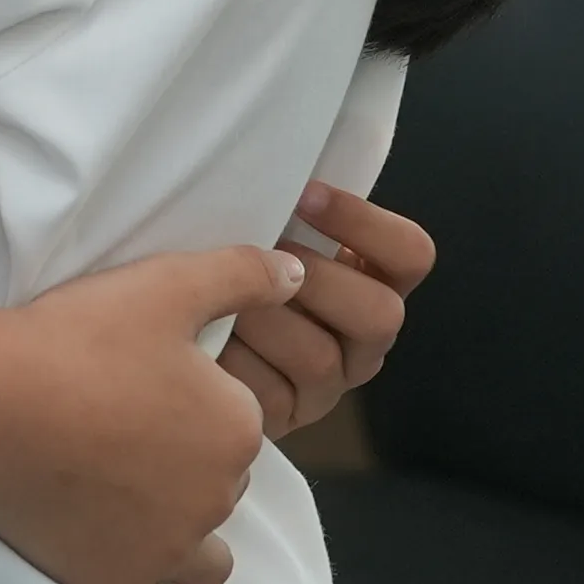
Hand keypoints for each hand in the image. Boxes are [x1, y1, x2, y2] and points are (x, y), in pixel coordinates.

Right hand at [0, 246, 295, 583]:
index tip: (146, 382)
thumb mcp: (166, 284)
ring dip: (192, 540)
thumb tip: (302, 274)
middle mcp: (217, 496)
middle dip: (191, 466)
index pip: (237, 420)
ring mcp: (169, 550)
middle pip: (221, 484)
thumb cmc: (77, 338)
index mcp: (235, 426)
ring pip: (208, 556)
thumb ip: (243, 274)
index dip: (194, 400)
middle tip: (128, 434)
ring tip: (148, 515)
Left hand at [220, 185, 434, 440]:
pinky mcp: (285, 419)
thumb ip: (288, 211)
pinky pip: (271, 398)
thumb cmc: (227, 266)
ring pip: (320, 358)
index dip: (365, 223)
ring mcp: (329, 385)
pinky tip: (201, 342)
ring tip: (218, 298)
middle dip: (316, 279)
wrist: (173, 340)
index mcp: (372, 282)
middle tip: (263, 258)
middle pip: (381, 313)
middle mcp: (362, 339)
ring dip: (261, 321)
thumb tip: (277, 164)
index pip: (409, 254)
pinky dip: (231, 366)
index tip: (306, 196)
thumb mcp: (265, 233)